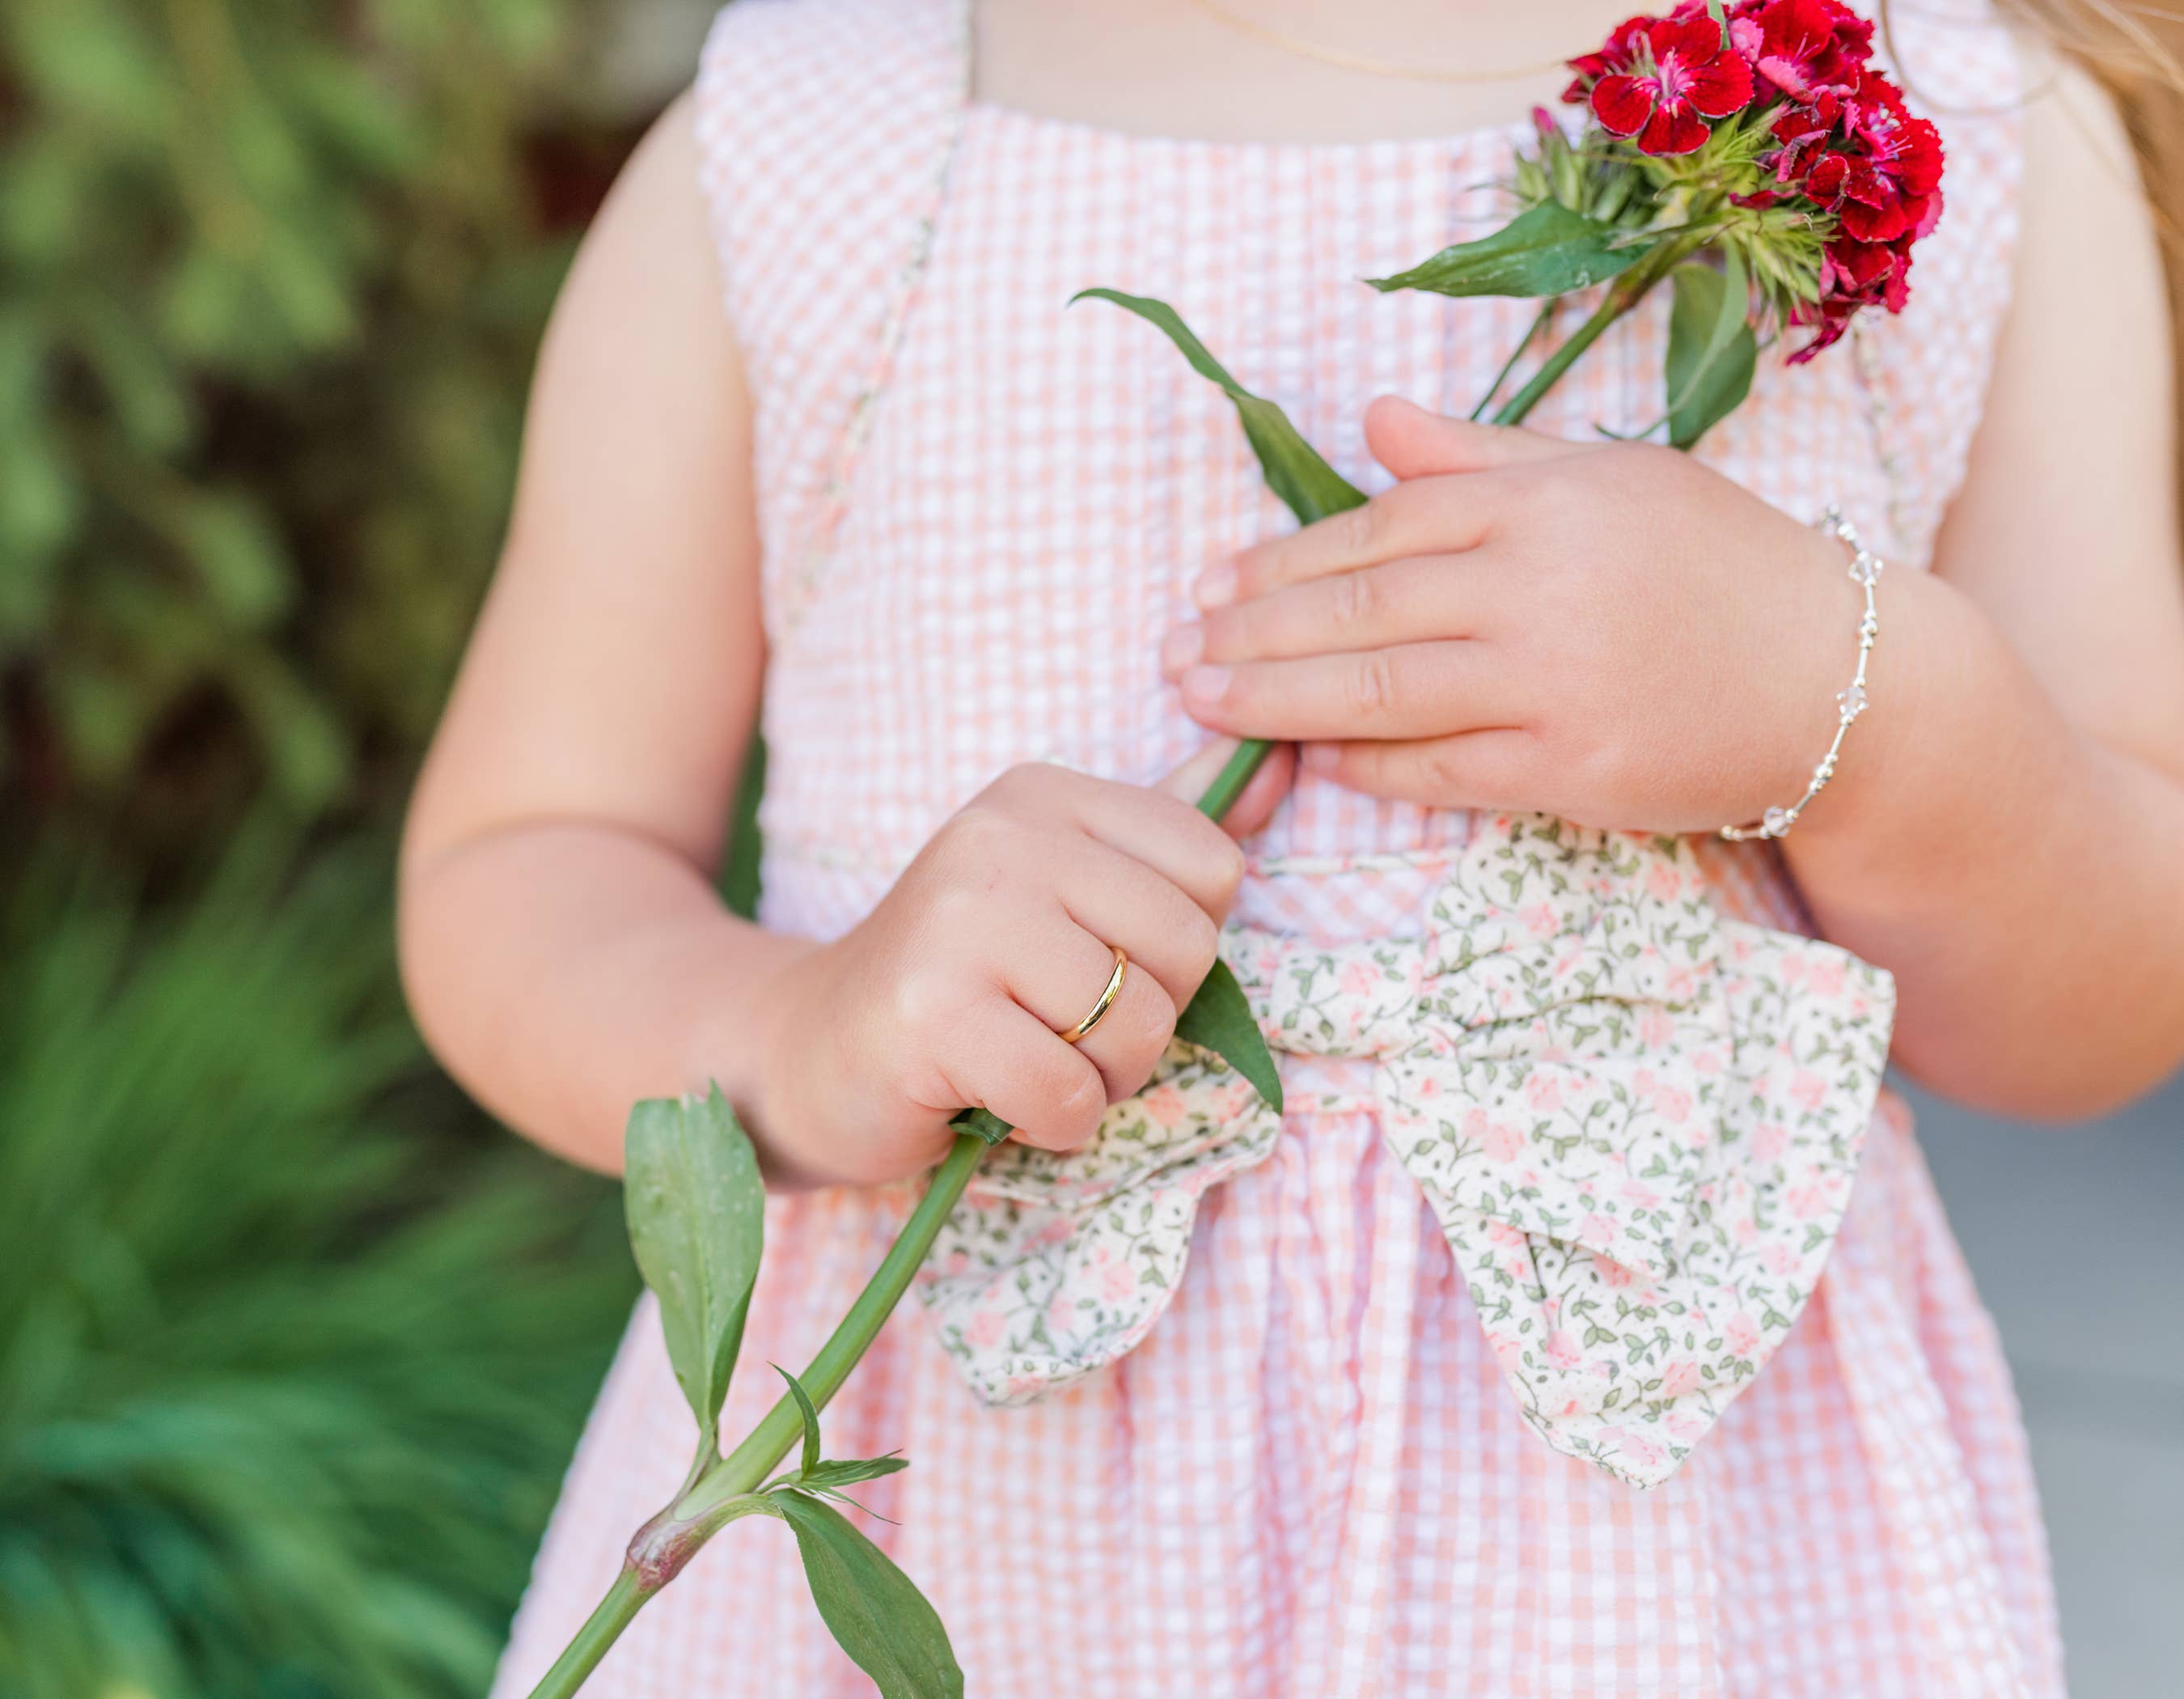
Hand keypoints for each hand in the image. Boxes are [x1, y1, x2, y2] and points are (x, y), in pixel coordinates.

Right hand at [748, 743, 1293, 1187]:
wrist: (809, 1050)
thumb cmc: (963, 978)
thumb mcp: (1064, 885)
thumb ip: (1169, 832)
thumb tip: (1282, 761)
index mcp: (1044, 793)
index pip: (1212, 866)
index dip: (1175, 945)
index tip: (1097, 959)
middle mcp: (1001, 836)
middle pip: (1187, 946)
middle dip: (1145, 1017)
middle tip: (1062, 1026)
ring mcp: (960, 920)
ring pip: (1136, 1025)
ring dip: (1100, 1079)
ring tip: (1030, 1059)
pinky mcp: (931, 1013)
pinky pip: (1068, 1094)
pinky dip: (1052, 1122)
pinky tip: (996, 1098)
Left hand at [1160, 397, 1859, 834]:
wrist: (1837, 678)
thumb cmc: (1718, 565)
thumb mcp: (1610, 479)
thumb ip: (1484, 458)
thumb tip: (1377, 422)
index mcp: (1541, 502)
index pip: (1380, 525)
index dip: (1283, 559)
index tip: (1212, 579)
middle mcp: (1537, 587)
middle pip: (1359, 611)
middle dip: (1250, 632)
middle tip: (1173, 651)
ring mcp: (1551, 684)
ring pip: (1378, 694)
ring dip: (1275, 700)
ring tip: (1201, 700)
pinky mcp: (1568, 772)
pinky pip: (1436, 769)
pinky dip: (1364, 764)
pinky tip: (1304, 756)